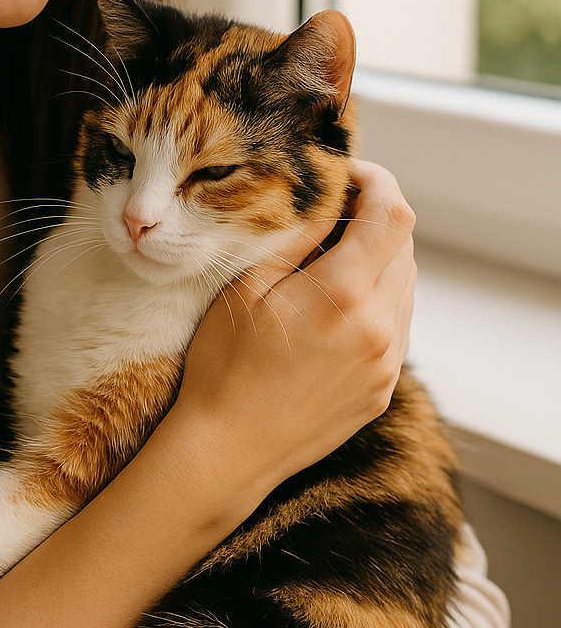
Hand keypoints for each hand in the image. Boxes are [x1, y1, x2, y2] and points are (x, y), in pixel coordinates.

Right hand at [174, 160, 415, 505]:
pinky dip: (375, 300)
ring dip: (377, 260)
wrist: (228, 452)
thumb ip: (296, 236)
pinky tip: (332, 307)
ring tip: (327, 262)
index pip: (393, 214)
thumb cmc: (223, 365)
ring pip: (404, 286)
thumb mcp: (245, 286)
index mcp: (345, 295)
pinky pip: (396, 326)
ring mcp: (387, 363)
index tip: (345, 175)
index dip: (377, 182)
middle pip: (404, 246)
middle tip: (328, 214)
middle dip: (373, 218)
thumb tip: (326, 196)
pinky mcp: (383, 388)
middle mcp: (380, 328)